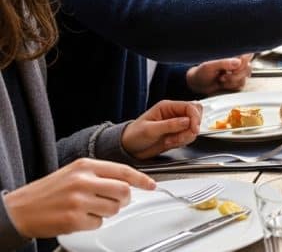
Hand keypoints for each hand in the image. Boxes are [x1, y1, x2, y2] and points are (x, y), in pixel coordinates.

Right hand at [2, 158, 154, 237]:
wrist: (20, 209)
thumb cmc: (48, 192)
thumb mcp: (73, 173)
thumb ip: (99, 175)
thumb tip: (127, 182)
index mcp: (85, 166)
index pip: (123, 171)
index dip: (141, 179)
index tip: (151, 185)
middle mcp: (83, 181)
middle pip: (123, 191)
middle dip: (124, 199)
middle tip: (115, 202)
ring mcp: (79, 200)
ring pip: (113, 208)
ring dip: (106, 212)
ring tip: (89, 209)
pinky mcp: (74, 219)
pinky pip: (98, 223)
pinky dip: (92, 223)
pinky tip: (79, 218)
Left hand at [122, 100, 201, 158]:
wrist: (129, 148)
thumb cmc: (134, 135)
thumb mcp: (150, 130)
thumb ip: (169, 125)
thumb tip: (187, 121)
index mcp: (167, 107)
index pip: (190, 107)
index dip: (195, 118)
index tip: (194, 129)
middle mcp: (174, 113)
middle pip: (196, 114)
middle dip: (193, 127)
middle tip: (184, 135)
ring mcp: (177, 124)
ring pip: (194, 127)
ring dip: (186, 136)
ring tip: (171, 141)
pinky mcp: (178, 134)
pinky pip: (189, 136)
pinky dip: (184, 141)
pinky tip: (171, 143)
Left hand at [186, 54, 251, 93]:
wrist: (198, 84)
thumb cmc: (201, 72)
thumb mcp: (209, 66)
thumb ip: (223, 63)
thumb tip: (238, 62)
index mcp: (231, 54)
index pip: (247, 53)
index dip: (244, 61)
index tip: (236, 66)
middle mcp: (236, 61)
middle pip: (248, 67)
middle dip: (236, 74)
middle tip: (224, 75)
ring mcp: (237, 71)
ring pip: (245, 76)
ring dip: (232, 81)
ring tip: (221, 79)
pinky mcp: (236, 80)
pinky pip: (241, 84)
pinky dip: (232, 86)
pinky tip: (224, 83)